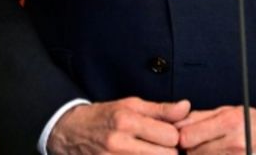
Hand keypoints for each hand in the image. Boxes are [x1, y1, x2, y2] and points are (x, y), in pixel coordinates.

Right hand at [48, 97, 190, 154]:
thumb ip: (160, 109)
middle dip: (170, 153)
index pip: (171, 137)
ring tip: (151, 153)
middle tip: (163, 148)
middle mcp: (119, 143)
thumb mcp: (130, 105)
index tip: (169, 136)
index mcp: (127, 121)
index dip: (175, 137)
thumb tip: (186, 107)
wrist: (69, 133)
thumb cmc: (104, 117)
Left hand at [175, 106, 255, 153]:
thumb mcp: (225, 111)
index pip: (187, 137)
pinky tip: (212, 152)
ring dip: (197, 154)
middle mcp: (233, 142)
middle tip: (191, 142)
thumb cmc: (250, 120)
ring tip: (204, 146)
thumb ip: (198, 117)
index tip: (179, 134)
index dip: (179, 136)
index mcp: (229, 122)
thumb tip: (173, 124)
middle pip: (191, 152)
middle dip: (186, 148)